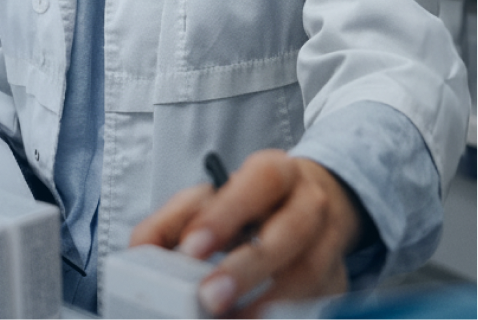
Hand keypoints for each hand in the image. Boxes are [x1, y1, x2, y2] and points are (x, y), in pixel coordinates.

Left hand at [130, 149, 361, 318]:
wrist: (310, 202)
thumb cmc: (248, 202)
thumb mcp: (210, 198)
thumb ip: (171, 221)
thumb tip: (139, 252)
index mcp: (275, 172)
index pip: (258, 182)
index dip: (226, 215)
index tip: (192, 249)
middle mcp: (309, 202)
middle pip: (289, 230)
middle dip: (247, 267)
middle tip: (208, 298)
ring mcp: (330, 242)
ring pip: (310, 272)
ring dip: (270, 302)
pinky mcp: (338, 280)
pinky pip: (320, 301)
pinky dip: (289, 315)